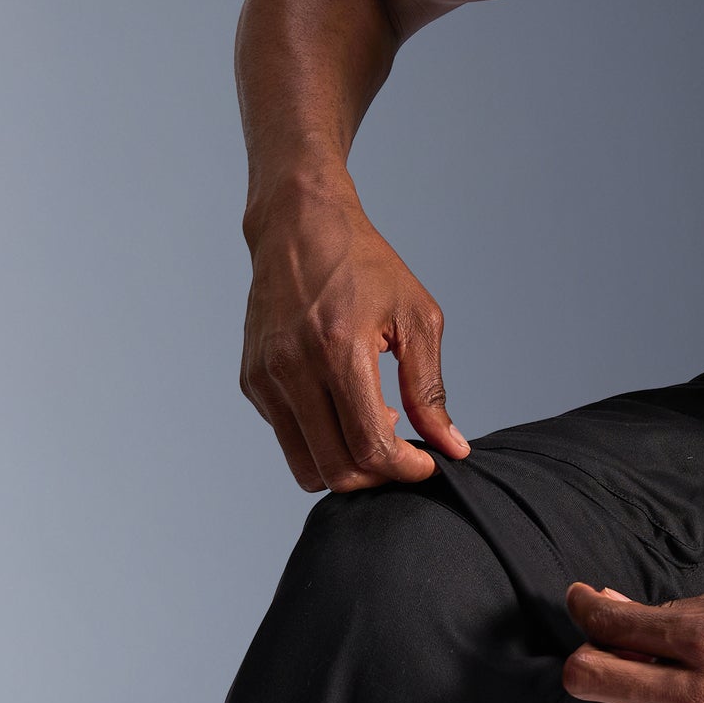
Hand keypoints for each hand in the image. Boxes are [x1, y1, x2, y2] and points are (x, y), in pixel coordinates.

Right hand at [240, 186, 469, 492]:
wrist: (298, 225)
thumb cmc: (363, 265)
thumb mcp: (416, 317)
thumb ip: (429, 389)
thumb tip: (451, 448)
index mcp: (339, 350)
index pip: (370, 446)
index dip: (404, 470)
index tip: (426, 463)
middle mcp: (293, 368)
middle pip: (336, 469)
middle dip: (377, 477)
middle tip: (401, 455)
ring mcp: (266, 377)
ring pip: (306, 466)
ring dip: (346, 465)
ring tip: (372, 427)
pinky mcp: (252, 381)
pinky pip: (289, 438)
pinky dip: (320, 440)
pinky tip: (343, 405)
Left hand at [561, 577, 703, 702]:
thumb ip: (675, 607)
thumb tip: (610, 608)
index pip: (608, 625)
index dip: (585, 608)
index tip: (584, 603)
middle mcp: (699, 695)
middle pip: (587, 679)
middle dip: (589, 658)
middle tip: (611, 652)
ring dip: (622, 702)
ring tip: (659, 692)